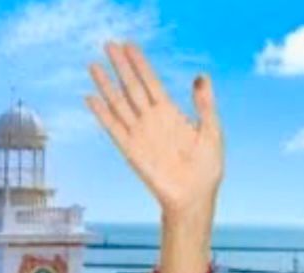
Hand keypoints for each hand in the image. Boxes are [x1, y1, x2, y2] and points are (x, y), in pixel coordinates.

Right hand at [86, 42, 223, 223]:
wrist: (194, 197)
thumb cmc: (207, 169)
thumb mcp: (212, 132)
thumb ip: (204, 105)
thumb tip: (200, 77)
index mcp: (171, 113)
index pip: (151, 82)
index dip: (140, 63)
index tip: (129, 45)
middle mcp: (152, 120)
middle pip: (132, 86)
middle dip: (121, 66)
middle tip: (109, 44)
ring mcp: (140, 134)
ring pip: (119, 103)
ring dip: (106, 85)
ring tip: (94, 65)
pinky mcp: (131, 151)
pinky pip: (113, 128)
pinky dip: (102, 114)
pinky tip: (91, 98)